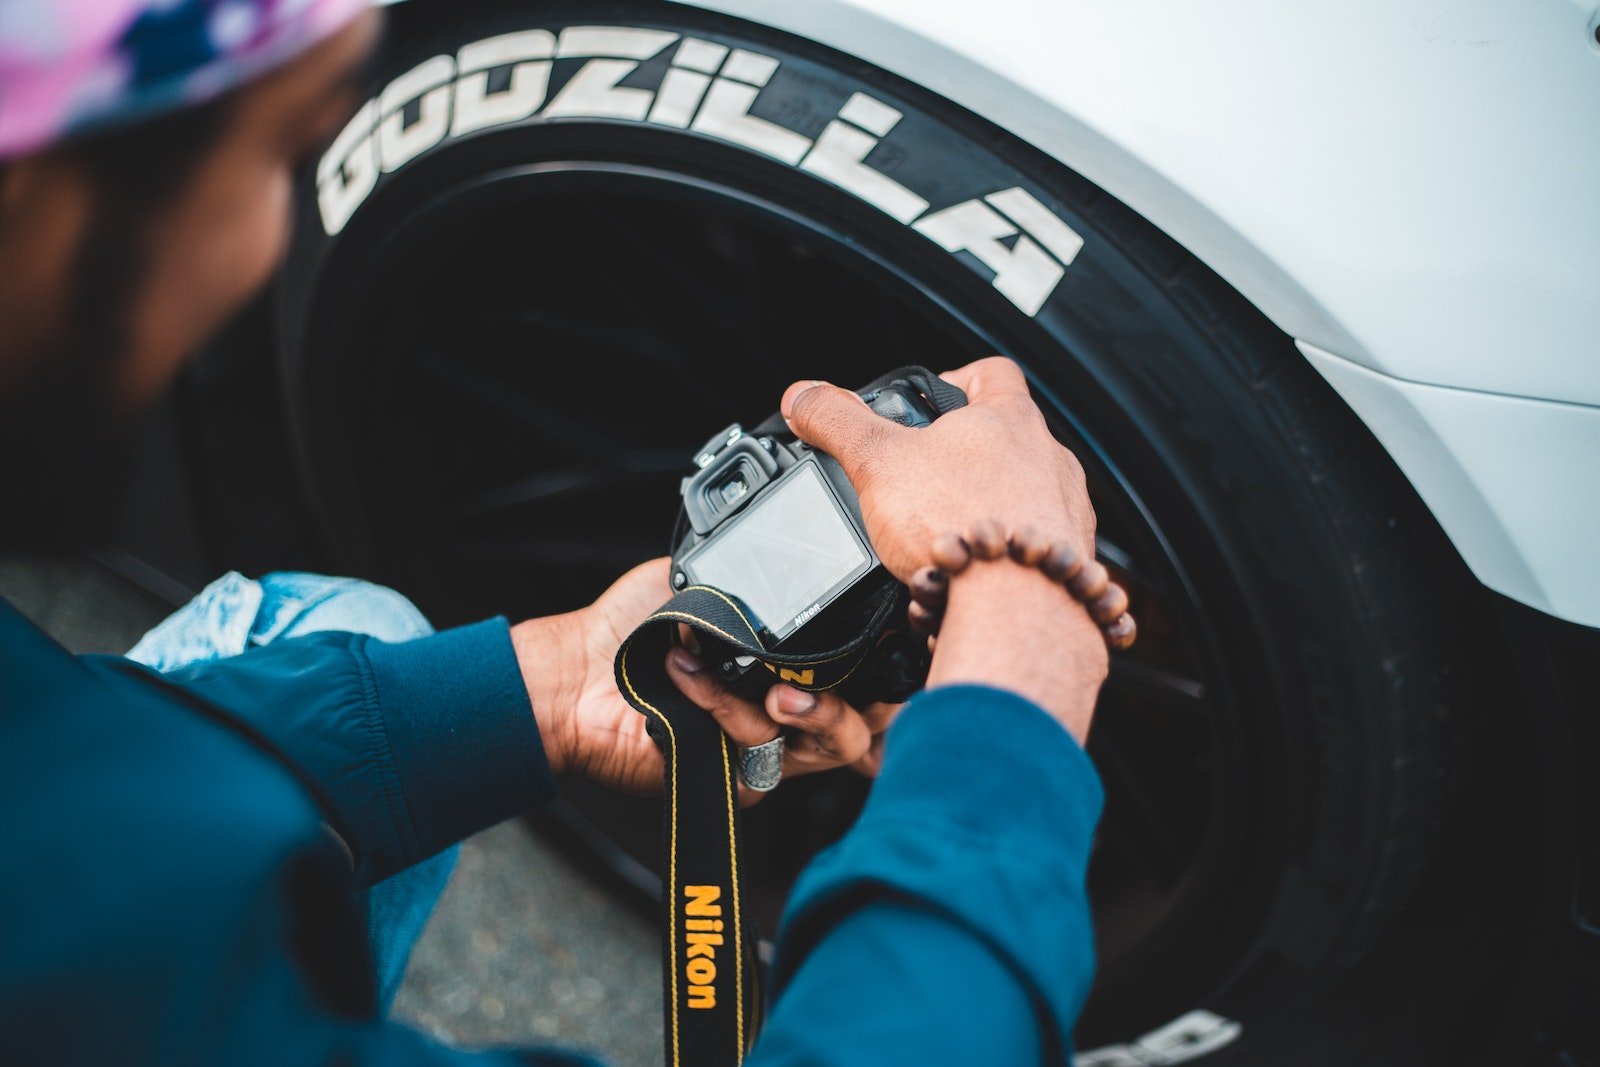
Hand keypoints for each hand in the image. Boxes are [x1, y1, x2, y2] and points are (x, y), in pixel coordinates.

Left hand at [510, 559, 895, 798]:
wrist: (573, 672)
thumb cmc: (626, 629)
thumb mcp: (700, 580)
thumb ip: (750, 571)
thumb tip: (794, 558)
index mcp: (785, 667)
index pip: (865, 679)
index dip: (884, 670)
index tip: (885, 643)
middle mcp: (784, 715)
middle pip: (866, 727)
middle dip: (855, 704)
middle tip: (814, 689)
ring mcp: (764, 751)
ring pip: (827, 747)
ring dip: (795, 709)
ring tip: (747, 682)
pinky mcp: (736, 782)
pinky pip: (762, 754)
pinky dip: (727, 710)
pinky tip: (688, 677)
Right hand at [781, 357, 1094, 581]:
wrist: (1017, 602)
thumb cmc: (962, 524)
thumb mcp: (877, 461)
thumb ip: (837, 423)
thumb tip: (803, 397)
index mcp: (1010, 418)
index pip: (992, 372)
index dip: (955, 377)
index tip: (928, 403)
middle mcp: (1049, 458)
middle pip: (1005, 438)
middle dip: (961, 458)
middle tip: (922, 478)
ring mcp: (1064, 509)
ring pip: (1022, 494)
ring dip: (985, 507)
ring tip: (942, 530)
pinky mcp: (1068, 557)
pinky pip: (1032, 544)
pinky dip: (1002, 553)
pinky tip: (971, 570)